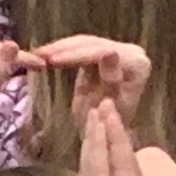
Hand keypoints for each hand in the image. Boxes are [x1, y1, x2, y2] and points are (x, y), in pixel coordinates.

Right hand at [23, 36, 151, 123]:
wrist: (105, 133)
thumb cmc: (107, 125)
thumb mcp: (107, 105)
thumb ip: (110, 79)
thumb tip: (110, 51)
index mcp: (138, 64)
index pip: (101, 53)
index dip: (75, 55)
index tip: (50, 60)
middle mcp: (133, 52)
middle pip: (93, 44)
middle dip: (64, 49)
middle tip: (39, 54)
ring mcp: (120, 50)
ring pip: (85, 43)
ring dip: (60, 48)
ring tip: (37, 53)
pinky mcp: (105, 52)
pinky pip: (82, 47)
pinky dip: (63, 51)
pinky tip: (44, 54)